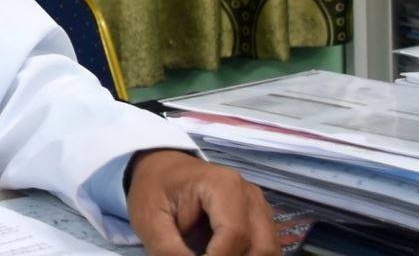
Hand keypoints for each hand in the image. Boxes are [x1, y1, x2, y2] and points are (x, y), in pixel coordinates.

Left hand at [126, 149, 278, 255]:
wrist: (161, 171)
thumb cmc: (154, 189)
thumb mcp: (150, 219)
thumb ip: (169, 251)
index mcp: (223, 185)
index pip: (235, 233)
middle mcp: (249, 195)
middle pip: (261, 246)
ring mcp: (258, 208)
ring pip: (268, 251)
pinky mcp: (259, 220)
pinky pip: (264, 249)